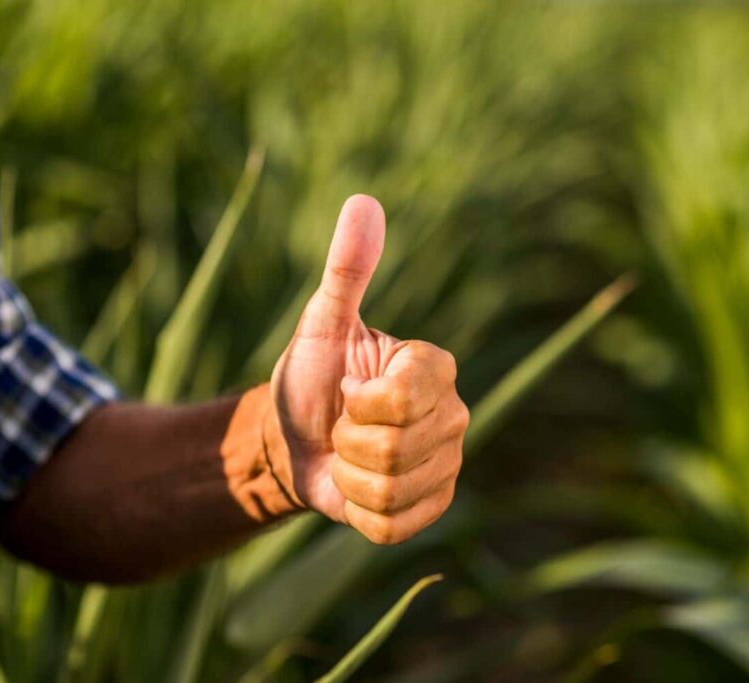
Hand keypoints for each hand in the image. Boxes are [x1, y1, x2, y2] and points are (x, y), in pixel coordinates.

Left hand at [269, 195, 467, 543]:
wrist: (294, 439)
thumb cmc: (311, 375)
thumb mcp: (321, 321)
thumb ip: (347, 268)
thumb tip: (363, 202)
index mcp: (435, 368)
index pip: (403, 399)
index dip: (358, 400)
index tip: (348, 387)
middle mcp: (454, 416)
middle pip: (396, 449)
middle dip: (348, 439)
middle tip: (345, 423)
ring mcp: (448, 465)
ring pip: (391, 489)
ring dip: (349, 475)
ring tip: (349, 453)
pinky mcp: (432, 508)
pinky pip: (390, 523)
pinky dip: (357, 510)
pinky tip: (356, 486)